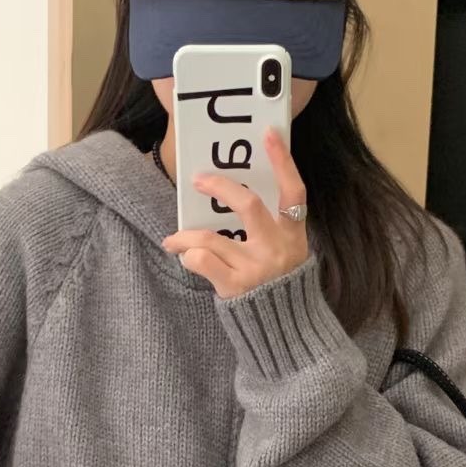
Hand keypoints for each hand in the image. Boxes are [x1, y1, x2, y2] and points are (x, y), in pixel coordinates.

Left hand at [160, 126, 309, 298]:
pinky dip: (189, 257)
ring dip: (185, 236)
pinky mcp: (236, 287)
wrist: (285, 332)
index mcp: (293, 236)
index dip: (283, 160)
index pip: (294, 190)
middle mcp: (276, 248)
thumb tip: (233, 201)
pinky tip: (186, 259)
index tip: (268, 134)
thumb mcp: (286, 255)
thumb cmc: (279, 288)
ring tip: (172, 240)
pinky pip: (202, 261)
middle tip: (198, 180)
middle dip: (220, 187)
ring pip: (211, 238)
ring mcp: (255, 268)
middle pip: (248, 205)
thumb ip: (269, 231)